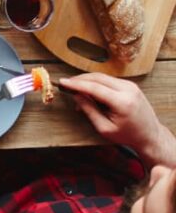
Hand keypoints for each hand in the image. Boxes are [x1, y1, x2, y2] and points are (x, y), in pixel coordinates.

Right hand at [61, 73, 175, 166]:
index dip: (76, 84)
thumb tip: (77, 96)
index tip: (63, 82)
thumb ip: (89, 110)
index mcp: (122, 102)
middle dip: (80, 80)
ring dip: (88, 81)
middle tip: (67, 85)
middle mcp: (128, 90)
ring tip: (78, 92)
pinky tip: (90, 92)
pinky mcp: (130, 85)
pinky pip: (109, 80)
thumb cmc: (129, 135)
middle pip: (97, 77)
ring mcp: (131, 86)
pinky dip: (97, 83)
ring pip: (102, 77)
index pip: (94, 87)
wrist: (150, 135)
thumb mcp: (104, 128)